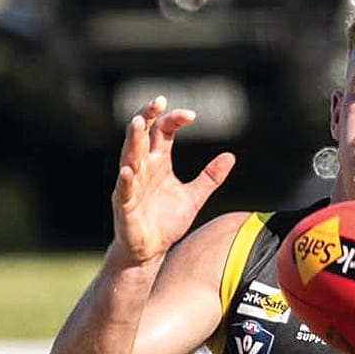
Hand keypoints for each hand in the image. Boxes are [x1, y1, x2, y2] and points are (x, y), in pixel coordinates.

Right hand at [112, 99, 234, 266]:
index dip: (174, 120)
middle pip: (142, 135)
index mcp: (159, 162)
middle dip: (148, 116)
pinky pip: (124, 189)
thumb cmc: (166, 222)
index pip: (163, 131)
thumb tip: (230, 156)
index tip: (191, 115)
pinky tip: (129, 170)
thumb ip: (210, 177)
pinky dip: (126, 179)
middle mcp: (143, 167)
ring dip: (133, 140)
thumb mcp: (194, 197)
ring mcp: (132, 184)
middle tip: (158, 102)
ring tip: (138, 122)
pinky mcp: (124, 204)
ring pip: (130, 156)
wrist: (151, 251)